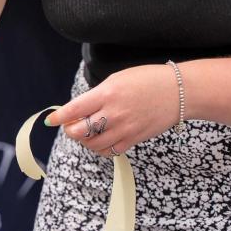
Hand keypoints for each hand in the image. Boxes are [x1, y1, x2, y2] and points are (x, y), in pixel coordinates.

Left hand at [47, 64, 179, 156]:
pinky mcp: (134, 139)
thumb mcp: (117, 79)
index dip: (59, 117)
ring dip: (84, 140)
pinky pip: (110, 151)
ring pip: (92, 144)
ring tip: (86, 131)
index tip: (51, 120)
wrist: (179, 92)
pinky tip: (101, 139)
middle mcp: (113, 113)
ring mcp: (124, 129)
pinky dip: (100, 147)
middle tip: (71, 124)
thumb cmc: (148, 80)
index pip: (73, 110)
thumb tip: (79, 110)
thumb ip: (96, 95)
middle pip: (79, 131)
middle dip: (70, 129)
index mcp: (106, 94)